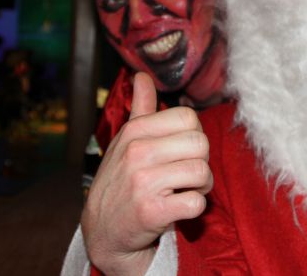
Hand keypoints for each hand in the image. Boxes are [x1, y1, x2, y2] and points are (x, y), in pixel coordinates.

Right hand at [81, 72, 212, 275]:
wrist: (103, 230)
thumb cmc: (120, 181)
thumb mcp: (125, 142)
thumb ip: (140, 108)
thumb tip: (142, 75)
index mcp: (135, 132)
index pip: (189, 118)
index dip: (193, 136)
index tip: (181, 152)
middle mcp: (137, 152)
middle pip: (200, 144)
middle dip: (201, 162)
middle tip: (186, 175)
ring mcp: (143, 182)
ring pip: (202, 173)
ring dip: (201, 187)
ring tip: (184, 191)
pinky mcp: (152, 211)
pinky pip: (196, 202)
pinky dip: (194, 208)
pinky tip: (178, 208)